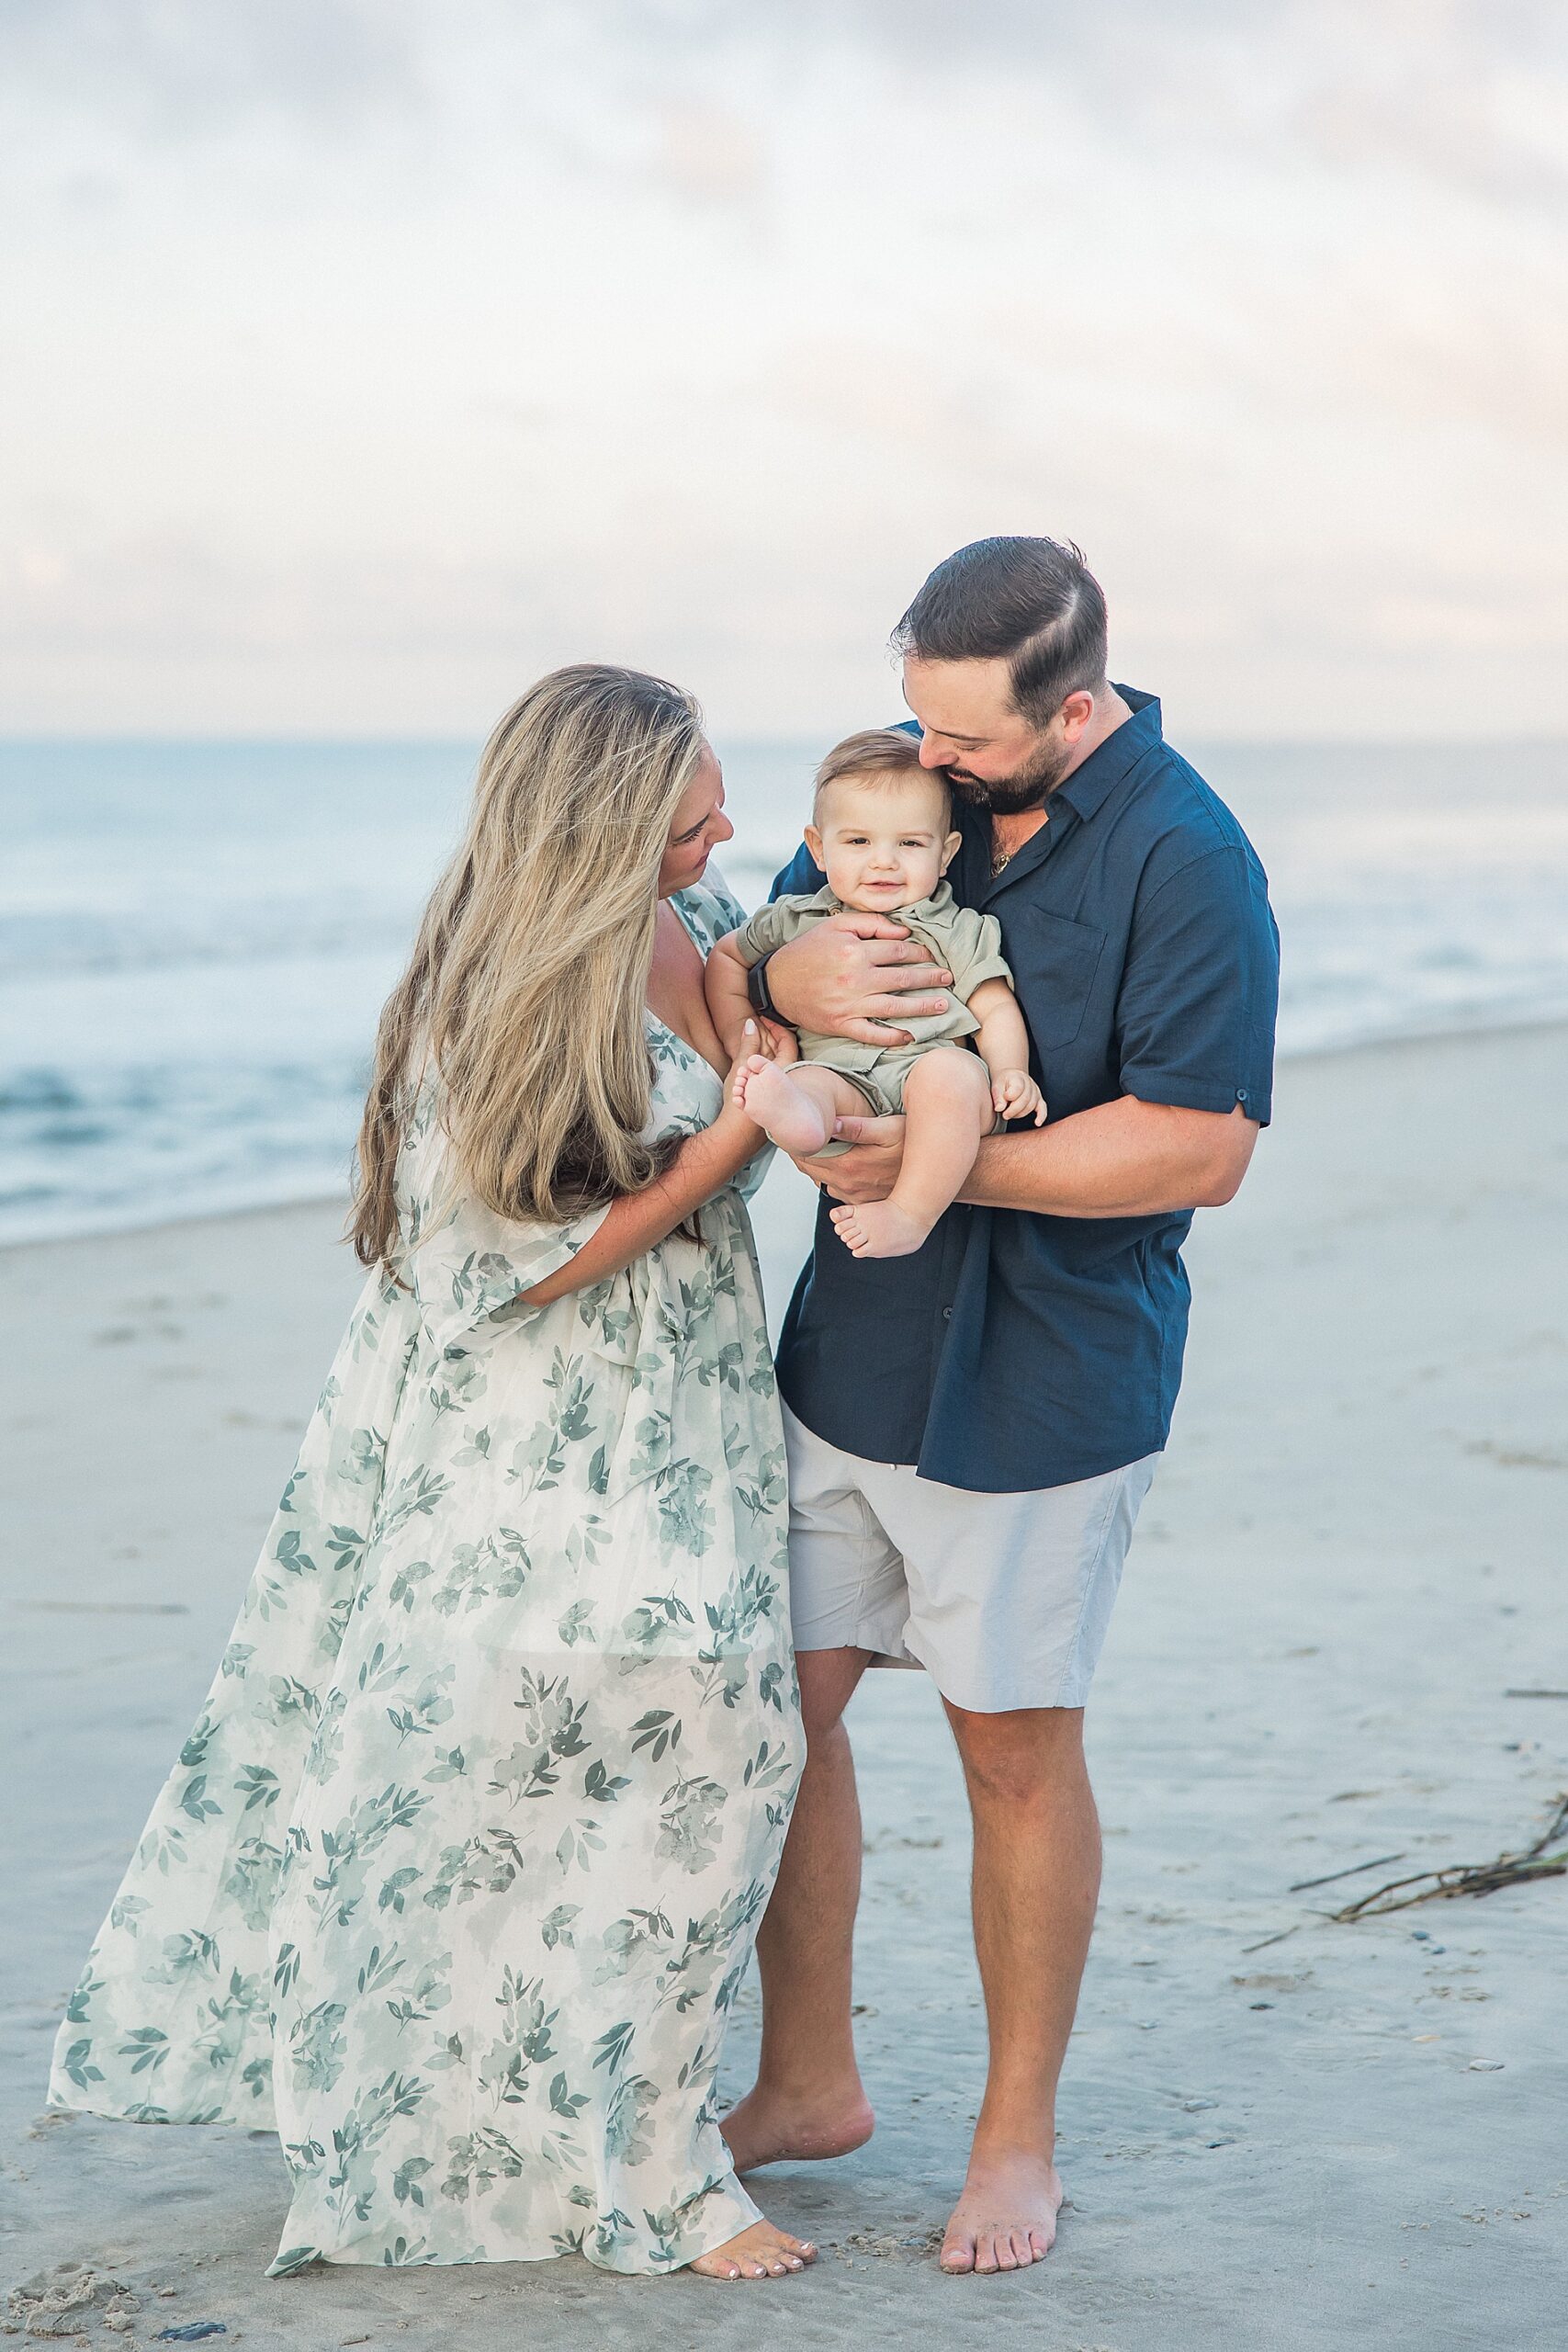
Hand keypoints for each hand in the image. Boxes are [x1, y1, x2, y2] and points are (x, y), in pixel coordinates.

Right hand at [718, 1022, 789, 1148]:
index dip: (776, 1026)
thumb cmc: (743, 1100)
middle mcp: (786, 1076)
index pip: (787, 1039)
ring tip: (745, 1047)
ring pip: (772, 1062)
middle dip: (765, 1038)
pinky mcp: (770, 1095)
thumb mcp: (742, 1066)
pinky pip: (767, 1075)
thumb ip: (748, 1044)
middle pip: (780, 1049)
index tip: (764, 1019)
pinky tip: (745, 1067)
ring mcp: (778, 1087)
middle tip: (752, 1030)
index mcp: (785, 1067)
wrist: (739, 1131)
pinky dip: (757, 1067)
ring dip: (760, 1053)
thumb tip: (751, 1023)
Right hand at [768, 913, 951, 1046]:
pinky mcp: (841, 1025)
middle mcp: (855, 979)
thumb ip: (871, 924)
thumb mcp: (835, 926)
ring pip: (895, 1007)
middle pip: (903, 978)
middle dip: (930, 978)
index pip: (898, 952)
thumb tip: (904, 932)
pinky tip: (911, 1036)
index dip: (920, 954)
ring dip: (922, 1007)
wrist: (775, 983)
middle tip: (948, 979)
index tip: (932, 957)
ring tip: (942, 1005)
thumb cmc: (806, 951)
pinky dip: (893, 1037)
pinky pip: (873, 1034)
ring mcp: (849, 1005)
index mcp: (855, 952)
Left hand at [797, 1113, 905, 1201]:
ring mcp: (855, 1197)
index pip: (808, 1157)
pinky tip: (834, 1163)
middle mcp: (849, 1186)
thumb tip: (829, 1122)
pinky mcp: (861, 1203)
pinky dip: (829, 1177)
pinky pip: (835, 1191)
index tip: (794, 1129)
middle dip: (802, 1153)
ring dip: (815, 1166)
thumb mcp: (889, 1129)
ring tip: (814, 1147)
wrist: (934, 1177)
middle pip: (810, 1170)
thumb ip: (857, 1126)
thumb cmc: (914, 1149)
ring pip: (820, 1181)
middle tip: (798, 1135)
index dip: (797, 1143)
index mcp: (850, 1165)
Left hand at [991, 1069, 1045, 1125]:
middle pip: (1025, 1099)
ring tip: (1009, 1114)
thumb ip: (997, 1097)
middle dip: (1013, 1110)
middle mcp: (1029, 1084)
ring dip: (1019, 1113)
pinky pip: (1043, 1109)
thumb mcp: (996, 1087)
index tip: (1001, 1102)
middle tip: (1004, 1115)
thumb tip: (999, 1109)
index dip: (1009, 1097)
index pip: (1017, 1088)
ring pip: (1031, 1106)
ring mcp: (1036, 1092)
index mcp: (1018, 1078)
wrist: (1010, 1078)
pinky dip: (1041, 1116)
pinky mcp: (1039, 1100)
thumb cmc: (1003, 1083)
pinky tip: (1037, 1123)